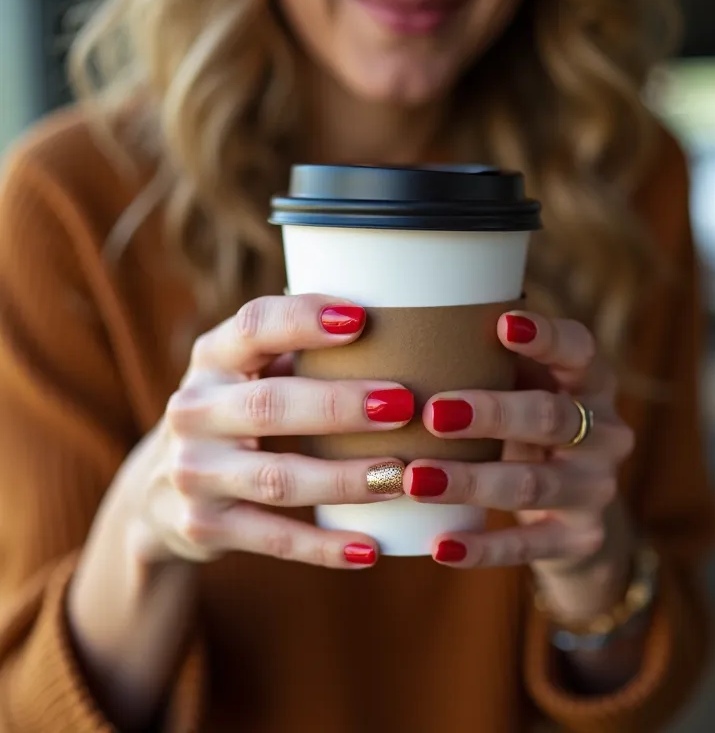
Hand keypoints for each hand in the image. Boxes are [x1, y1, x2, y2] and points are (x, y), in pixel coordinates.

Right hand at [129, 294, 413, 568]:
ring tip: (399, 477)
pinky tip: (369, 548)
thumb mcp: (247, 371)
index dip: (303, 319)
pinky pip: (271, 538)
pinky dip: (322, 546)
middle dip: (339, 406)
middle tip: (403, 406)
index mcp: (212, 359)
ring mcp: (193, 473)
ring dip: (342, 479)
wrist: (158, 492)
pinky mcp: (202, 526)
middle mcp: (193, 410)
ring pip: (276, 478)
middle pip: (269, 405)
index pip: (252, 326)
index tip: (361, 319)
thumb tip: (395, 321)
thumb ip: (296, 346)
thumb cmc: (235, 413)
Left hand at [403, 311, 635, 617]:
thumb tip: (408, 312)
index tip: (502, 325)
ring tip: (415, 478)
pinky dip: (482, 547)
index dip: (547, 338)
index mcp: (590, 383)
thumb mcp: (524, 389)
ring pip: (533, 484)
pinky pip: (528, 546)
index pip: (581, 351)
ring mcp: (595, 489)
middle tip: (433, 413)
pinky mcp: (578, 539)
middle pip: (551, 417)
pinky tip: (439, 546)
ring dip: (471, 481)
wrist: (575, 511)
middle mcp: (604, 433)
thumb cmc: (528, 428)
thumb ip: (489, 358)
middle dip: (491, 413)